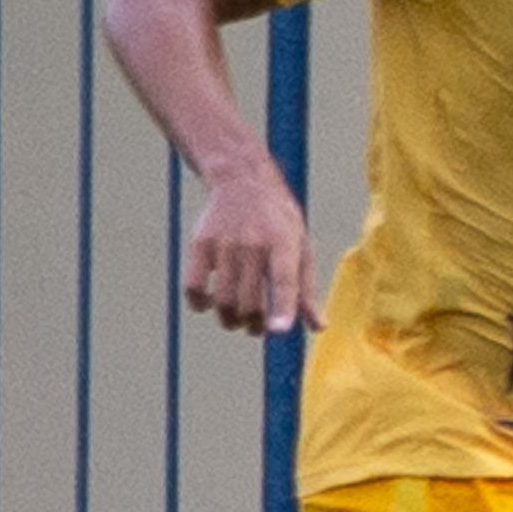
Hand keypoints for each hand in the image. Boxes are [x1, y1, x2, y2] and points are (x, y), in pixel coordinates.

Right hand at [182, 164, 321, 336]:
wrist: (242, 180)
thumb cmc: (279, 221)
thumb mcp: (301, 246)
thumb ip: (306, 289)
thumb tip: (319, 327)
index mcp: (284, 244)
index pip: (283, 281)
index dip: (281, 308)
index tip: (278, 330)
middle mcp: (253, 244)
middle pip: (249, 301)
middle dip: (254, 326)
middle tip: (257, 327)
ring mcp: (224, 244)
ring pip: (223, 299)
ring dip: (229, 320)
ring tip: (237, 321)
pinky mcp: (200, 244)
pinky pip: (193, 286)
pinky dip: (199, 304)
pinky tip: (208, 305)